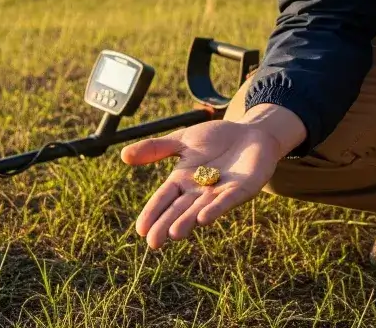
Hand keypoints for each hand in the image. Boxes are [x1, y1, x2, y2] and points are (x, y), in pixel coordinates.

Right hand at [120, 119, 282, 248]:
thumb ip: (156, 148)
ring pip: (200, 209)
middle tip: (153, 243)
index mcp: (182, 180)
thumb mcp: (183, 140)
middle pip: (179, 210)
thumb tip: (123, 155)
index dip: (152, 213)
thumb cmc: (216, 138)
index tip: (140, 230)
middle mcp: (199, 191)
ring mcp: (219, 192)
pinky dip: (215, 209)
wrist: (252, 133)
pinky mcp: (241, 189)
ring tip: (174, 234)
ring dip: (187, 221)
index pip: (163, 199)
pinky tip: (203, 218)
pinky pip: (226, 200)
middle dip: (166, 225)